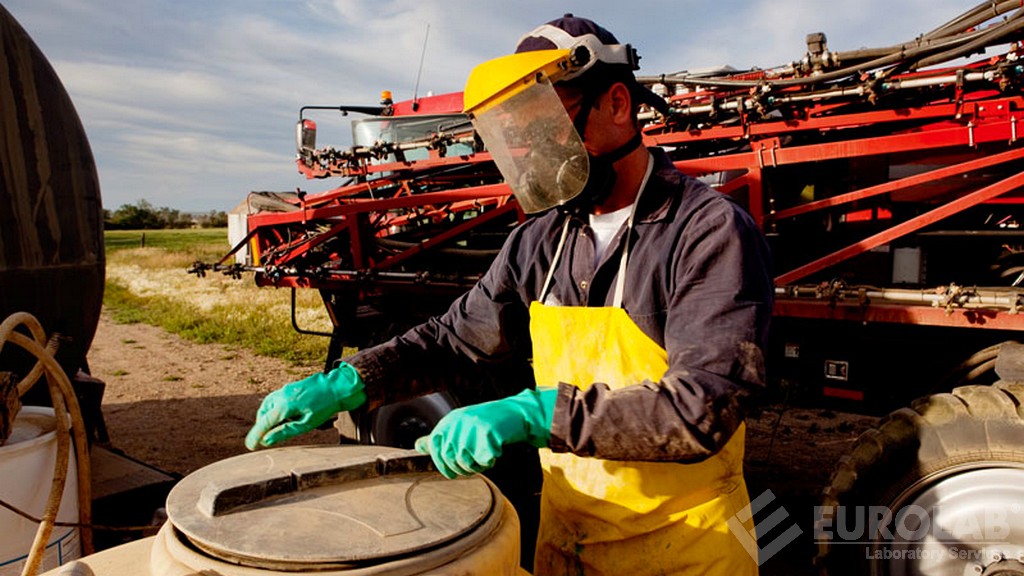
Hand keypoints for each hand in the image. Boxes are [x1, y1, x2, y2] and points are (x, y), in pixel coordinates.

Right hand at [245, 362, 365, 449]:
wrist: (337, 387)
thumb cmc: (324, 407)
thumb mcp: (306, 424)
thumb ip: (285, 432)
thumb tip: (267, 440)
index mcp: (284, 406)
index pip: (264, 423)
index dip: (255, 436)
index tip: (250, 446)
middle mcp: (281, 396)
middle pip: (263, 414)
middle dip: (261, 427)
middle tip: (262, 440)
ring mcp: (285, 390)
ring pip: (268, 406)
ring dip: (267, 418)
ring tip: (274, 430)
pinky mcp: (289, 388)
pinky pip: (275, 400)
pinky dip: (274, 410)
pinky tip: (284, 417)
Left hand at [415, 387, 555, 478]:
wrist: (514, 413)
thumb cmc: (485, 422)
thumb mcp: (459, 426)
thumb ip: (440, 437)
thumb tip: (418, 445)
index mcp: (449, 421)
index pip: (434, 447)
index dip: (442, 464)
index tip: (452, 472)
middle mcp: (458, 423)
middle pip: (449, 458)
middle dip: (461, 469)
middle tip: (473, 466)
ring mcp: (472, 427)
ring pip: (465, 462)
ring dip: (476, 466)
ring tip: (484, 457)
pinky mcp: (487, 434)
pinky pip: (483, 460)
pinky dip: (489, 461)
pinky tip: (494, 453)